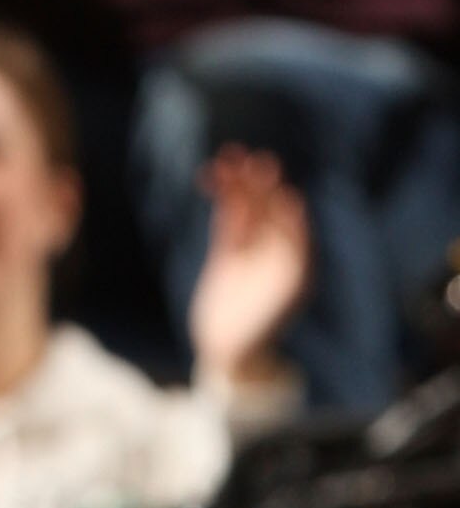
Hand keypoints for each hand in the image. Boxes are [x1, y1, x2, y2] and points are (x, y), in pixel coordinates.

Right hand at [188, 146, 308, 385]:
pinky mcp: (228, 248)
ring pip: (247, 208)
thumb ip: (283, 278)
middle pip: (271, 211)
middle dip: (263, 188)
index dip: (286, 210)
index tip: (279, 194)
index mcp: (296, 265)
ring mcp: (252, 248)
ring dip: (238, 184)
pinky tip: (212, 176)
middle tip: (257, 163)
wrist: (227, 349)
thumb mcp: (273, 308)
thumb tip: (295, 253)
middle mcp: (278, 252)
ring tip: (227, 158)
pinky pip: (227, 216)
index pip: (294, 228)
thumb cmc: (254, 334)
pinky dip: (221, 196)